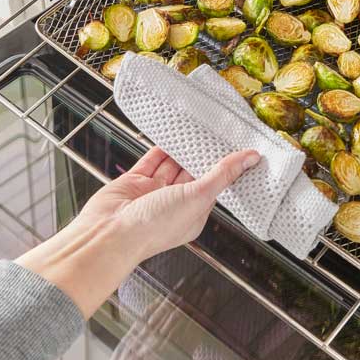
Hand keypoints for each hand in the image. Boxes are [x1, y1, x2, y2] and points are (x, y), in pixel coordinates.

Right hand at [75, 146, 259, 264]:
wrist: (110, 232)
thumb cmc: (153, 227)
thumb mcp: (198, 197)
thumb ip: (222, 175)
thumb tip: (250, 159)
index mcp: (193, 214)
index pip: (214, 187)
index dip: (225, 168)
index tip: (238, 147)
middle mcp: (173, 204)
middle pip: (193, 174)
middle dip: (204, 155)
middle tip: (219, 132)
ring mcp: (153, 192)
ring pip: (172, 165)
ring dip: (183, 149)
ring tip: (198, 127)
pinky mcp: (135, 181)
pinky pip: (151, 160)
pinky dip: (161, 147)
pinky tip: (171, 134)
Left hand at [85, 291, 204, 359]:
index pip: (192, 330)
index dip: (202, 311)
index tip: (210, 296)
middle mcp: (157, 352)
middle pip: (178, 319)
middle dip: (191, 299)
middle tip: (201, 281)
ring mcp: (139, 347)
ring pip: (160, 317)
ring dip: (174, 299)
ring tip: (185, 284)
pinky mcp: (124, 346)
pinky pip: (141, 323)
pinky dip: (152, 310)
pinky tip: (161, 299)